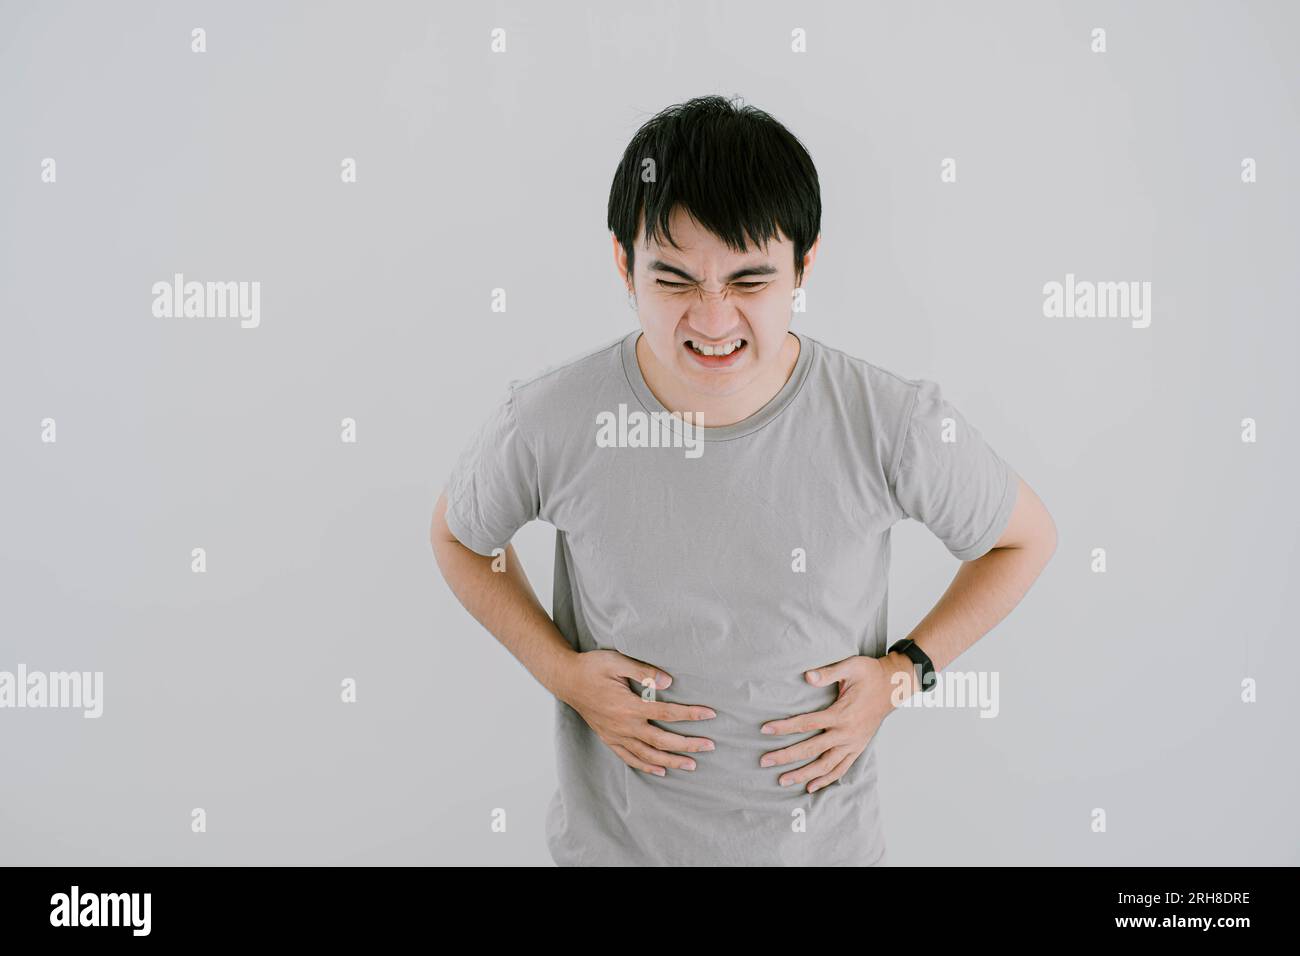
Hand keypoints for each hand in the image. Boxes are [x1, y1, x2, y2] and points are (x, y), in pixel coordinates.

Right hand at [558, 649, 716, 776]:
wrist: (566, 680)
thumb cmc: (592, 667)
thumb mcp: (617, 661)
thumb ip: (643, 671)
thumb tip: (668, 681)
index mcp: (629, 706)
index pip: (667, 712)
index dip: (690, 714)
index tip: (710, 714)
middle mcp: (624, 725)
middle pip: (662, 740)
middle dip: (688, 744)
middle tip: (710, 746)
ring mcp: (616, 735)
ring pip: (648, 755)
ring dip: (672, 761)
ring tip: (692, 764)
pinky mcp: (609, 738)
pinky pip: (630, 758)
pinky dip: (646, 766)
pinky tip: (661, 770)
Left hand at [758, 653, 909, 792]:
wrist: (893, 687)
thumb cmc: (870, 674)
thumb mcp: (851, 667)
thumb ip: (828, 672)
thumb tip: (807, 676)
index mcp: (841, 714)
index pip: (806, 723)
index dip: (784, 727)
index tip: (765, 730)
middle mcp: (846, 734)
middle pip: (811, 749)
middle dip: (786, 756)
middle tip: (764, 761)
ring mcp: (852, 744)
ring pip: (825, 766)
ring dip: (803, 775)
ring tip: (782, 780)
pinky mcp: (857, 748)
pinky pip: (841, 769)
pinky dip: (826, 780)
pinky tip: (811, 787)